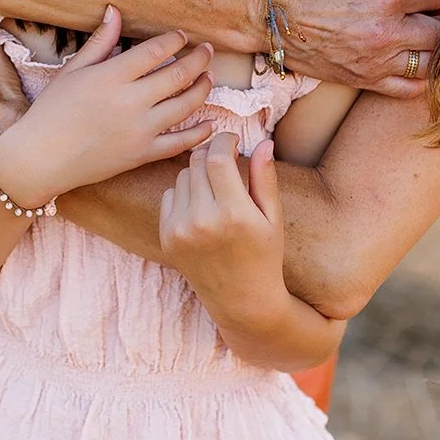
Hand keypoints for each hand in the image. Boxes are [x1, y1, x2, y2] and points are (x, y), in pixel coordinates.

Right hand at [0, 7, 216, 207]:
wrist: (41, 158)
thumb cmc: (51, 111)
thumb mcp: (72, 70)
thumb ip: (100, 41)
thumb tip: (115, 10)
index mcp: (111, 77)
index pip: (155, 51)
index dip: (174, 41)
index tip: (182, 35)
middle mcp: (130, 102)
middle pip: (178, 75)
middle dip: (198, 59)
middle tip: (208, 51)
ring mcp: (139, 131)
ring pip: (185, 106)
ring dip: (203, 89)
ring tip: (209, 78)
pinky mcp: (142, 155)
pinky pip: (180, 143)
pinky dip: (199, 134)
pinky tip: (211, 124)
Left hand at [159, 135, 286, 320]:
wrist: (241, 300)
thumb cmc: (265, 257)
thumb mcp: (272, 218)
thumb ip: (265, 179)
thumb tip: (264, 143)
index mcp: (233, 213)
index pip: (216, 158)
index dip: (224, 141)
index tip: (233, 140)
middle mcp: (202, 221)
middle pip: (196, 162)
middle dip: (211, 154)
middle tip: (225, 160)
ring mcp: (180, 230)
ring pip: (182, 176)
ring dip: (197, 173)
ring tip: (216, 188)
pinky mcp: (167, 237)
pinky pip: (169, 196)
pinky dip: (183, 193)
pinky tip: (201, 207)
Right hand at [267, 0, 439, 95]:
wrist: (270, 11)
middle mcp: (386, 33)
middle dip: (439, 18)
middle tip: (426, 11)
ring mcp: (377, 61)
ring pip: (431, 62)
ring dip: (432, 48)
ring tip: (420, 35)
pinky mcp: (364, 80)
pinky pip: (410, 89)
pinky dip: (419, 77)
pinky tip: (410, 60)